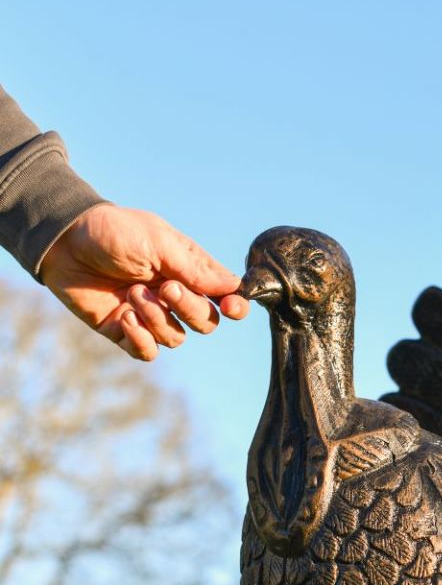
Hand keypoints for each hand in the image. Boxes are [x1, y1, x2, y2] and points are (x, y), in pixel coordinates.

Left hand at [38, 205, 248, 359]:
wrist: (63, 242)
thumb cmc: (112, 232)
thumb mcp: (158, 242)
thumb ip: (195, 269)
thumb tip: (234, 287)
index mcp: (189, 270)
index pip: (225, 296)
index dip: (234, 306)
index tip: (229, 306)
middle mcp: (175, 295)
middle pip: (206, 322)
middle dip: (187, 308)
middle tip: (163, 287)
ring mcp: (151, 315)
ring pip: (176, 338)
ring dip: (157, 318)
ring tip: (132, 293)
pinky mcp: (126, 331)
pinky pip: (149, 352)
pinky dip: (141, 339)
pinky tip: (124, 317)